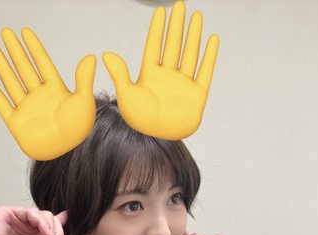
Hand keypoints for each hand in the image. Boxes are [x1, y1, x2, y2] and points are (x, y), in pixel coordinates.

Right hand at [0, 28, 95, 160]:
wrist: (65, 152)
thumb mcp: (83, 101)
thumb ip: (84, 79)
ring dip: (2, 64)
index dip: (34, 47)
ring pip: (11, 81)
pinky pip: (1, 102)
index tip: (25, 32)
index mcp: (55, 90)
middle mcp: (39, 96)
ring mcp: (26, 108)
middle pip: (24, 68)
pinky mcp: (16, 122)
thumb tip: (90, 56)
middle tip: (6, 32)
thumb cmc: (77, 129)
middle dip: (15, 50)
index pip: (42, 63)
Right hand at [0, 207, 73, 234]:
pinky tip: (44, 234)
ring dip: (50, 229)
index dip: (60, 222)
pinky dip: (41, 221)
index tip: (68, 218)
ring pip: (43, 214)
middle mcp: (25, 228)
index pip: (49, 226)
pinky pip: (30, 211)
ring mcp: (16, 220)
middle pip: (50, 220)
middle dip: (57, 233)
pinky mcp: (7, 214)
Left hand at [102, 0, 218, 139]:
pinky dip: (209, 55)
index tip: (160, 10)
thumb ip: (119, 74)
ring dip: (193, 34)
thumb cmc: (141, 120)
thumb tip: (106, 54)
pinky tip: (212, 39)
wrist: (159, 139)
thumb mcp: (126, 95)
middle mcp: (168, 76)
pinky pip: (205, 71)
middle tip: (180, 4)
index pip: (154, 46)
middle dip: (177, 24)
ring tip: (196, 15)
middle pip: (174, 44)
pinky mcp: (197, 94)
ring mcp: (183, 83)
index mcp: (150, 75)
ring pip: (190, 53)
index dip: (157, 28)